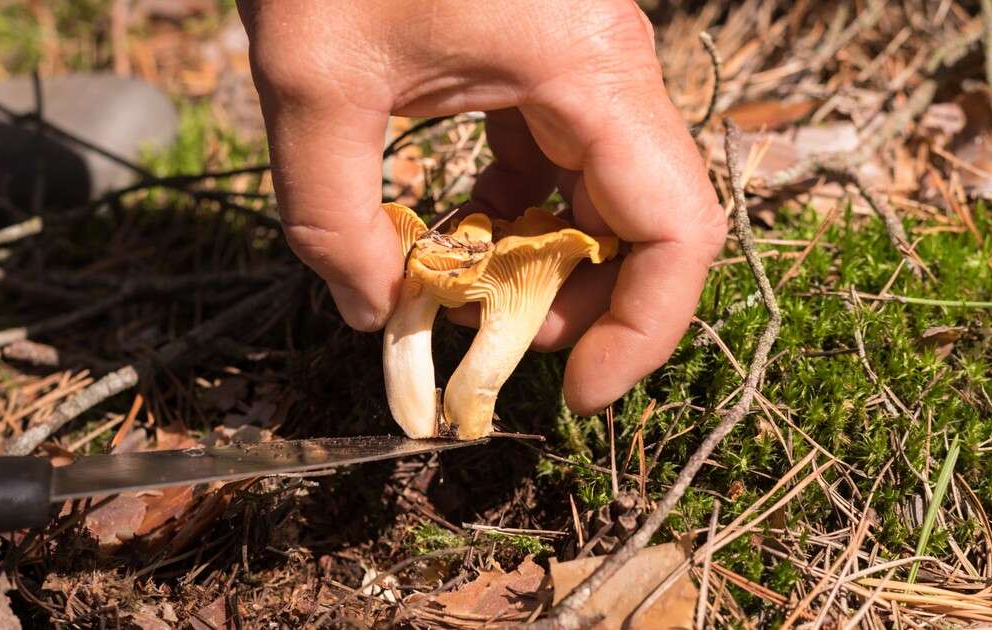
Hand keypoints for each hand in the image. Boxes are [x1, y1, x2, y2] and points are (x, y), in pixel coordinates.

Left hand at [238, 0, 725, 413]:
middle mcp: (610, 66)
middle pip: (654, 223)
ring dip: (553, 267)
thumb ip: (331, 219)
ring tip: (474, 306)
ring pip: (610, 196)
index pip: (679, 230)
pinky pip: (563, 158)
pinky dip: (521, 215)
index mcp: (588, 69)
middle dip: (591, 310)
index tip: (572, 396)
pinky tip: (460, 236)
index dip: (644, 334)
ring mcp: (582, 59)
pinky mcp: (544, 56)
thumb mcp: (312, 82)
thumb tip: (370, 314)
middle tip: (506, 355)